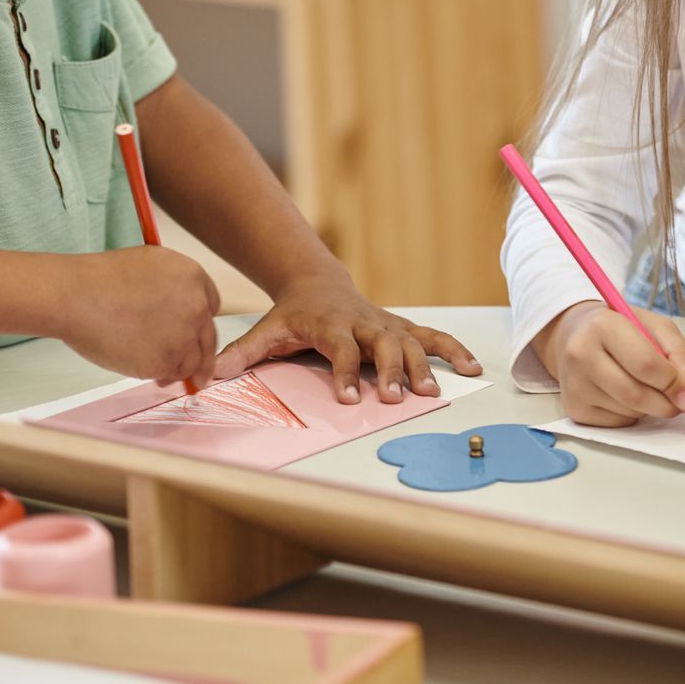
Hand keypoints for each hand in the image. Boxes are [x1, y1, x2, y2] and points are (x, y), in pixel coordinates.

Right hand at [58, 248, 220, 385]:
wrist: (75, 296)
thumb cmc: (100, 279)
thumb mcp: (151, 263)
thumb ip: (173, 285)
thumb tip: (177, 307)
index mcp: (194, 278)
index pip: (210, 307)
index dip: (198, 324)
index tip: (193, 335)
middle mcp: (196, 307)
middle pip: (207, 339)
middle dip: (200, 357)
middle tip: (197, 374)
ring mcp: (182, 335)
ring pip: (191, 362)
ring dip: (178, 368)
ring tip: (156, 369)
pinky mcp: (163, 361)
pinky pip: (167, 373)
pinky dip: (157, 374)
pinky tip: (139, 368)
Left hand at [213, 274, 480, 403]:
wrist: (316, 284)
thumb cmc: (292, 315)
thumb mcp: (265, 330)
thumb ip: (242, 353)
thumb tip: (211, 375)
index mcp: (330, 324)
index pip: (342, 348)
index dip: (346, 372)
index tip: (349, 399)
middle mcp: (363, 322)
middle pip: (382, 345)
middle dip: (391, 371)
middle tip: (397, 397)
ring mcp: (386, 324)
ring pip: (410, 343)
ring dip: (423, 366)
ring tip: (432, 392)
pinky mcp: (402, 327)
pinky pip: (433, 338)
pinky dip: (454, 351)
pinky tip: (472, 368)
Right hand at [535, 300, 684, 425]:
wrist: (576, 336)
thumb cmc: (621, 328)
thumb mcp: (655, 326)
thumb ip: (679, 352)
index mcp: (603, 325)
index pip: (646, 364)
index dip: (674, 383)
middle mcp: (581, 355)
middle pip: (636, 394)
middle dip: (667, 403)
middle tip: (681, 402)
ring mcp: (574, 385)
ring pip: (630, 411)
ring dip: (651, 407)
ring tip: (648, 386)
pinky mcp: (574, 408)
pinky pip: (618, 422)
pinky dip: (634, 414)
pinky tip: (627, 395)